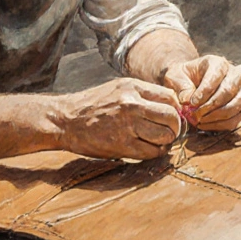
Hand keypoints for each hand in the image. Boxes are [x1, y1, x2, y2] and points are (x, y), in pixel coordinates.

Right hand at [57, 78, 182, 159]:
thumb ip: (143, 95)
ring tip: (158, 141)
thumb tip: (172, 106)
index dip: (175, 110)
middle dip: (175, 127)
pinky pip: (152, 152)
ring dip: (166, 142)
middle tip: (169, 132)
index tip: (170, 117)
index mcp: (132, 87)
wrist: (64, 120)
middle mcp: (131, 104)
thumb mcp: (118, 89)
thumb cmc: (93, 105)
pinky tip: (148, 148)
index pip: (170, 97)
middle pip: (172, 117)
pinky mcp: (122, 145)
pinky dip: (155, 152)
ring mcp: (127, 125)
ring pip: (165, 136)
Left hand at [162, 55, 240, 132]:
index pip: (216, 75)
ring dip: (217, 117)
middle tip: (196, 114)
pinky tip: (206, 125)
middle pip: (228, 91)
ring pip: (236, 105)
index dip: (205, 91)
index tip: (192, 102)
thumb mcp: (176, 77)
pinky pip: (238, 118)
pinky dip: (222, 125)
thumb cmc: (184, 78)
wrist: (191, 83)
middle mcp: (234, 74)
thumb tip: (187, 100)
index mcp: (218, 63)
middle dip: (210, 106)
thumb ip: (181, 86)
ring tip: (200, 121)